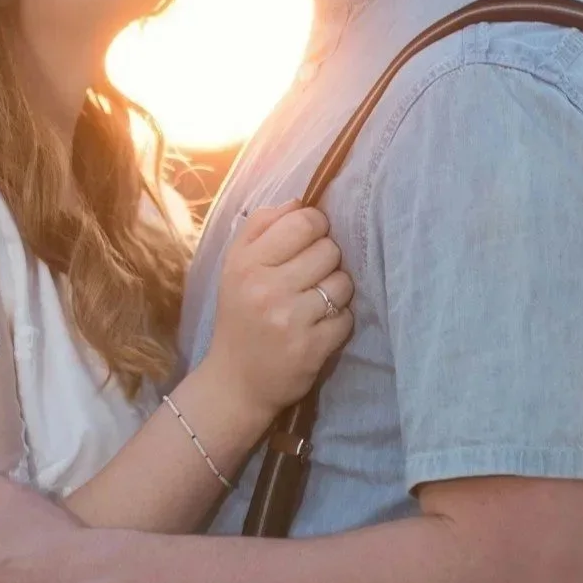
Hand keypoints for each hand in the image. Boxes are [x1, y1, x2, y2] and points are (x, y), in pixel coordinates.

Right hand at [205, 200, 353, 413]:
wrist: (236, 381)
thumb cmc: (239, 316)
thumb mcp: (235, 266)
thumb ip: (261, 226)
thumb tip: (300, 201)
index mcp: (245, 262)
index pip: (302, 222)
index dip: (316, 226)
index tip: (311, 239)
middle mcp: (266, 287)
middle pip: (328, 249)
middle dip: (326, 259)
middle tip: (310, 275)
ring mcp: (290, 319)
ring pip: (342, 282)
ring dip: (336, 290)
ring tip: (316, 301)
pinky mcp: (312, 348)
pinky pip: (347, 317)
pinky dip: (339, 320)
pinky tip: (319, 326)